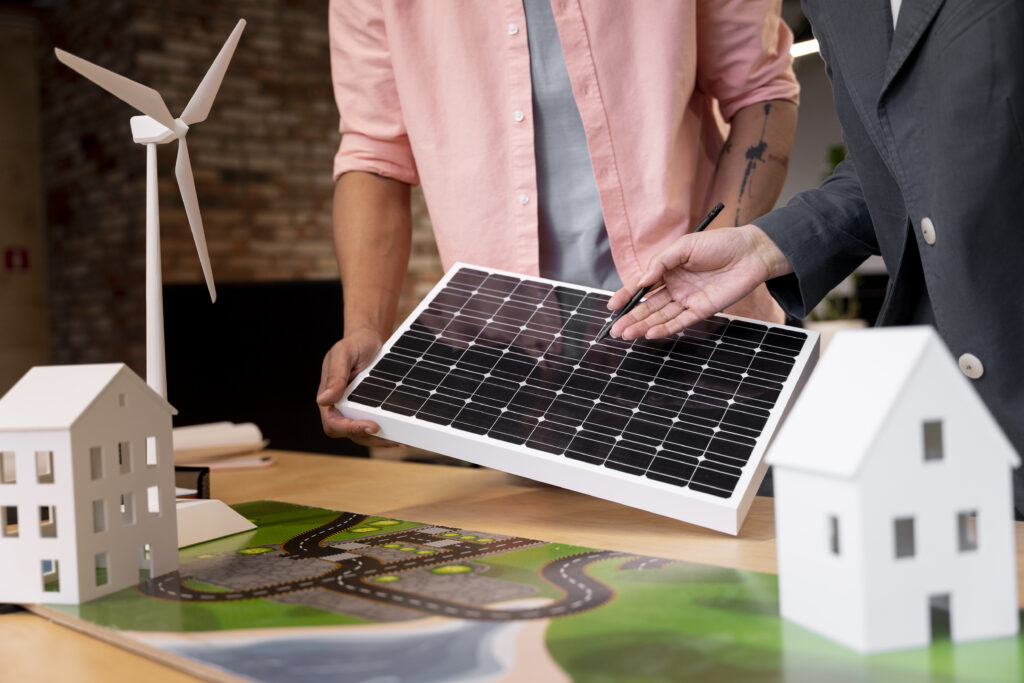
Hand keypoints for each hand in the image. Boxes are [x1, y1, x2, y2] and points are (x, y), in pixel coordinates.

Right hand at [316, 328, 397, 445]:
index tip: (371, 426)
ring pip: (367, 435)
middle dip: (372, 439)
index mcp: (329, 399)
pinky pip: (378, 426)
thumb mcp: (343, 354)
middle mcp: (342, 409)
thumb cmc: (353, 344)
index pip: (333, 424)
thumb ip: (335, 375)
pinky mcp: (372, 409)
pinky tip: (405, 434)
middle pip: (352, 435)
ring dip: (382, 441)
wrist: (370, 339)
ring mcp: (357, 411)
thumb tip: (323, 401)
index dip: (350, 429)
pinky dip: (390, 433)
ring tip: (403, 439)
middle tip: (393, 438)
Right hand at [607, 224, 790, 339]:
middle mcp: (675, 287)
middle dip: (631, 317)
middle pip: (648, 306)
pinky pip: (681, 322)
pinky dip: (665, 329)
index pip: (641, 286)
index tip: (612, 306)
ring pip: (661, 316)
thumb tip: (642, 280)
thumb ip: (661, 262)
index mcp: (668, 270)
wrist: (751, 252)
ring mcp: (688, 300)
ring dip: (643, 326)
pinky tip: (651, 333)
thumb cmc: (719, 243)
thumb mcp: (684, 246)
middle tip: (615, 329)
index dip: (626, 296)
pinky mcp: (702, 310)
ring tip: (626, 335)